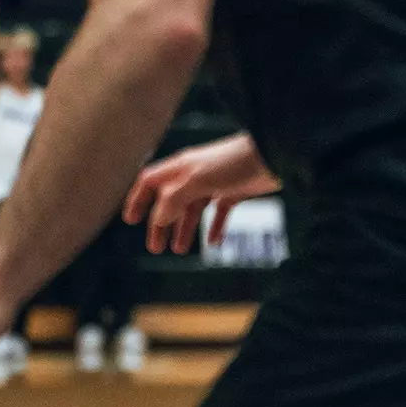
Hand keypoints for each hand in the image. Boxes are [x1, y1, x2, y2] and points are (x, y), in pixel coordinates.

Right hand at [123, 134, 279, 254]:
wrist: (273, 156)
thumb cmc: (233, 162)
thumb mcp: (197, 181)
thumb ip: (174, 199)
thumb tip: (158, 219)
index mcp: (181, 167)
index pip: (149, 182)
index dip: (138, 200)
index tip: (131, 220)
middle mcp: (194, 175)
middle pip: (170, 201)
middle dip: (160, 224)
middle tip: (156, 248)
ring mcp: (215, 183)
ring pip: (193, 210)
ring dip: (184, 229)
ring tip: (179, 250)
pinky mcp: (235, 192)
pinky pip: (219, 213)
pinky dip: (214, 227)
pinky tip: (213, 243)